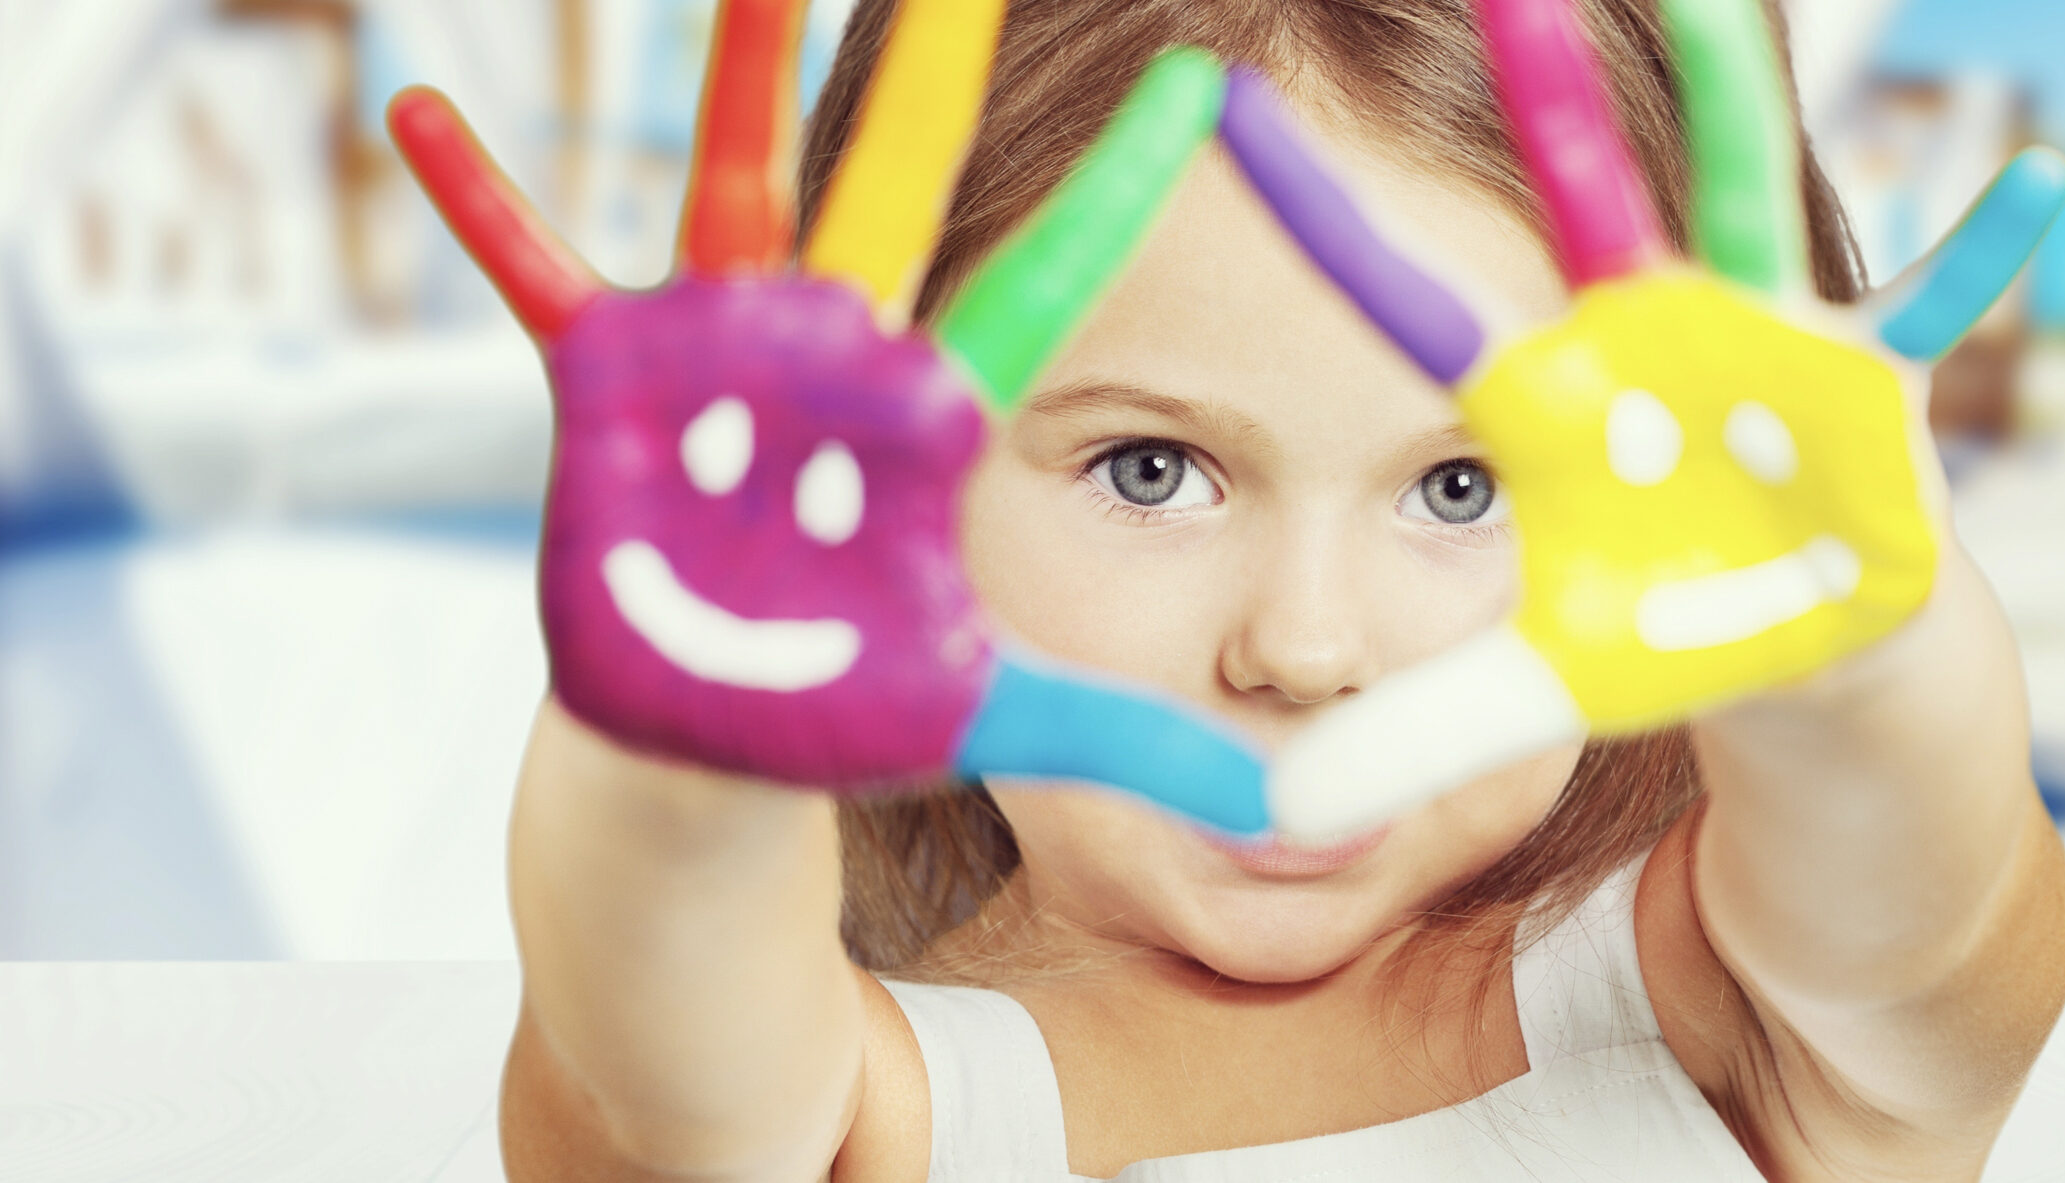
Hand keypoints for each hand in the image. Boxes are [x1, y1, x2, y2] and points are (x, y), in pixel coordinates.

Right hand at [388, 0, 1263, 831]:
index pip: (1048, 284)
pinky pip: (537, 275)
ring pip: (738, 185)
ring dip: (737, 73)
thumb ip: (1140, 744)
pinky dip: (482, 202)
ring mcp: (729, 355)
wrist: (719, 736)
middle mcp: (841, 354)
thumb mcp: (1005, 716)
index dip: (1114, 193)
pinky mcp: (619, 384)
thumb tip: (1292, 814)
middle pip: (899, 187)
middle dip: (929, 72)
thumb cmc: (857, 708)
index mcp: (935, 415)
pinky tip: (417, 109)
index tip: (1196, 88)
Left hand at [1217, 0, 2064, 835]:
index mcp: (1547, 394)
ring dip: (1736, 102)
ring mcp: (1758, 344)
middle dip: (1545, 95)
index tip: (1228, 123)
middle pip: (1582, 201)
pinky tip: (2044, 182)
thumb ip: (1417, 735)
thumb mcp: (1535, 693)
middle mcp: (1642, 337)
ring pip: (1745, 203)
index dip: (1332, 229)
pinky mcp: (1868, 386)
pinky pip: (1938, 312)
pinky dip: (1988, 257)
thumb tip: (1283, 814)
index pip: (1415, 306)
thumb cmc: (1665, 628)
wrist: (1803, 638)